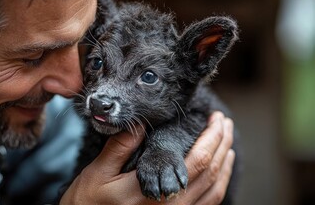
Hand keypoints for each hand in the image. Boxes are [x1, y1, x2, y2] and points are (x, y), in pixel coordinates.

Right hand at [60, 111, 234, 204]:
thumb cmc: (89, 201)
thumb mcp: (99, 171)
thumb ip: (121, 146)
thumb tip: (141, 123)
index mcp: (155, 193)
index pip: (196, 161)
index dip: (211, 137)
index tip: (216, 118)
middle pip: (211, 173)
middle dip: (222, 144)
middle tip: (225, 123)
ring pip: (214, 190)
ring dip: (224, 165)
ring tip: (227, 144)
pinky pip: (207, 204)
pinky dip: (217, 185)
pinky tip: (217, 173)